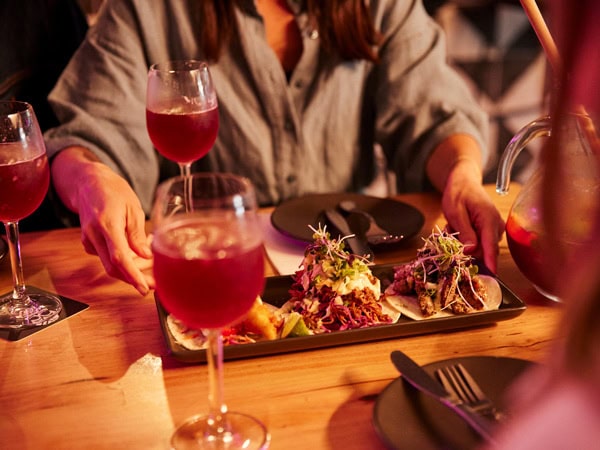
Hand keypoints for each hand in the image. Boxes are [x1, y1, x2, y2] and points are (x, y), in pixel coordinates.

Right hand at [52, 147, 154, 294]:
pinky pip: (105, 257)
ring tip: (150, 265)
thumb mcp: (133, 208)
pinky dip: (121, 259)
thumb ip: (137, 234)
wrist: (88, 182)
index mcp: (108, 224)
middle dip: (133, 280)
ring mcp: (88, 239)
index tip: (144, 288)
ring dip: (129, 269)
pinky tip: (135, 252)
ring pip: (109, 264)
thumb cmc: (114, 191)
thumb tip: (146, 256)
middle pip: (113, 267)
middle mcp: (94, 234)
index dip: (132, 276)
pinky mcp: (87, 242)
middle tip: (153, 285)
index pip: (119, 258)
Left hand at [426, 134, 503, 271]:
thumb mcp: (455, 212)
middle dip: (465, 249)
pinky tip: (457, 227)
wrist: (463, 181)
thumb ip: (464, 232)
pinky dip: (464, 239)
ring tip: (453, 226)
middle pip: (483, 251)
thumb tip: (470, 250)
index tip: (490, 278)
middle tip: (451, 232)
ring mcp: (494, 229)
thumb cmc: (458, 193)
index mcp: (489, 220)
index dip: (489, 263)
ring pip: (478, 248)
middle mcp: (496, 226)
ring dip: (462, 242)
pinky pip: (476, 244)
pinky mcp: (489, 232)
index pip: (491, 247)